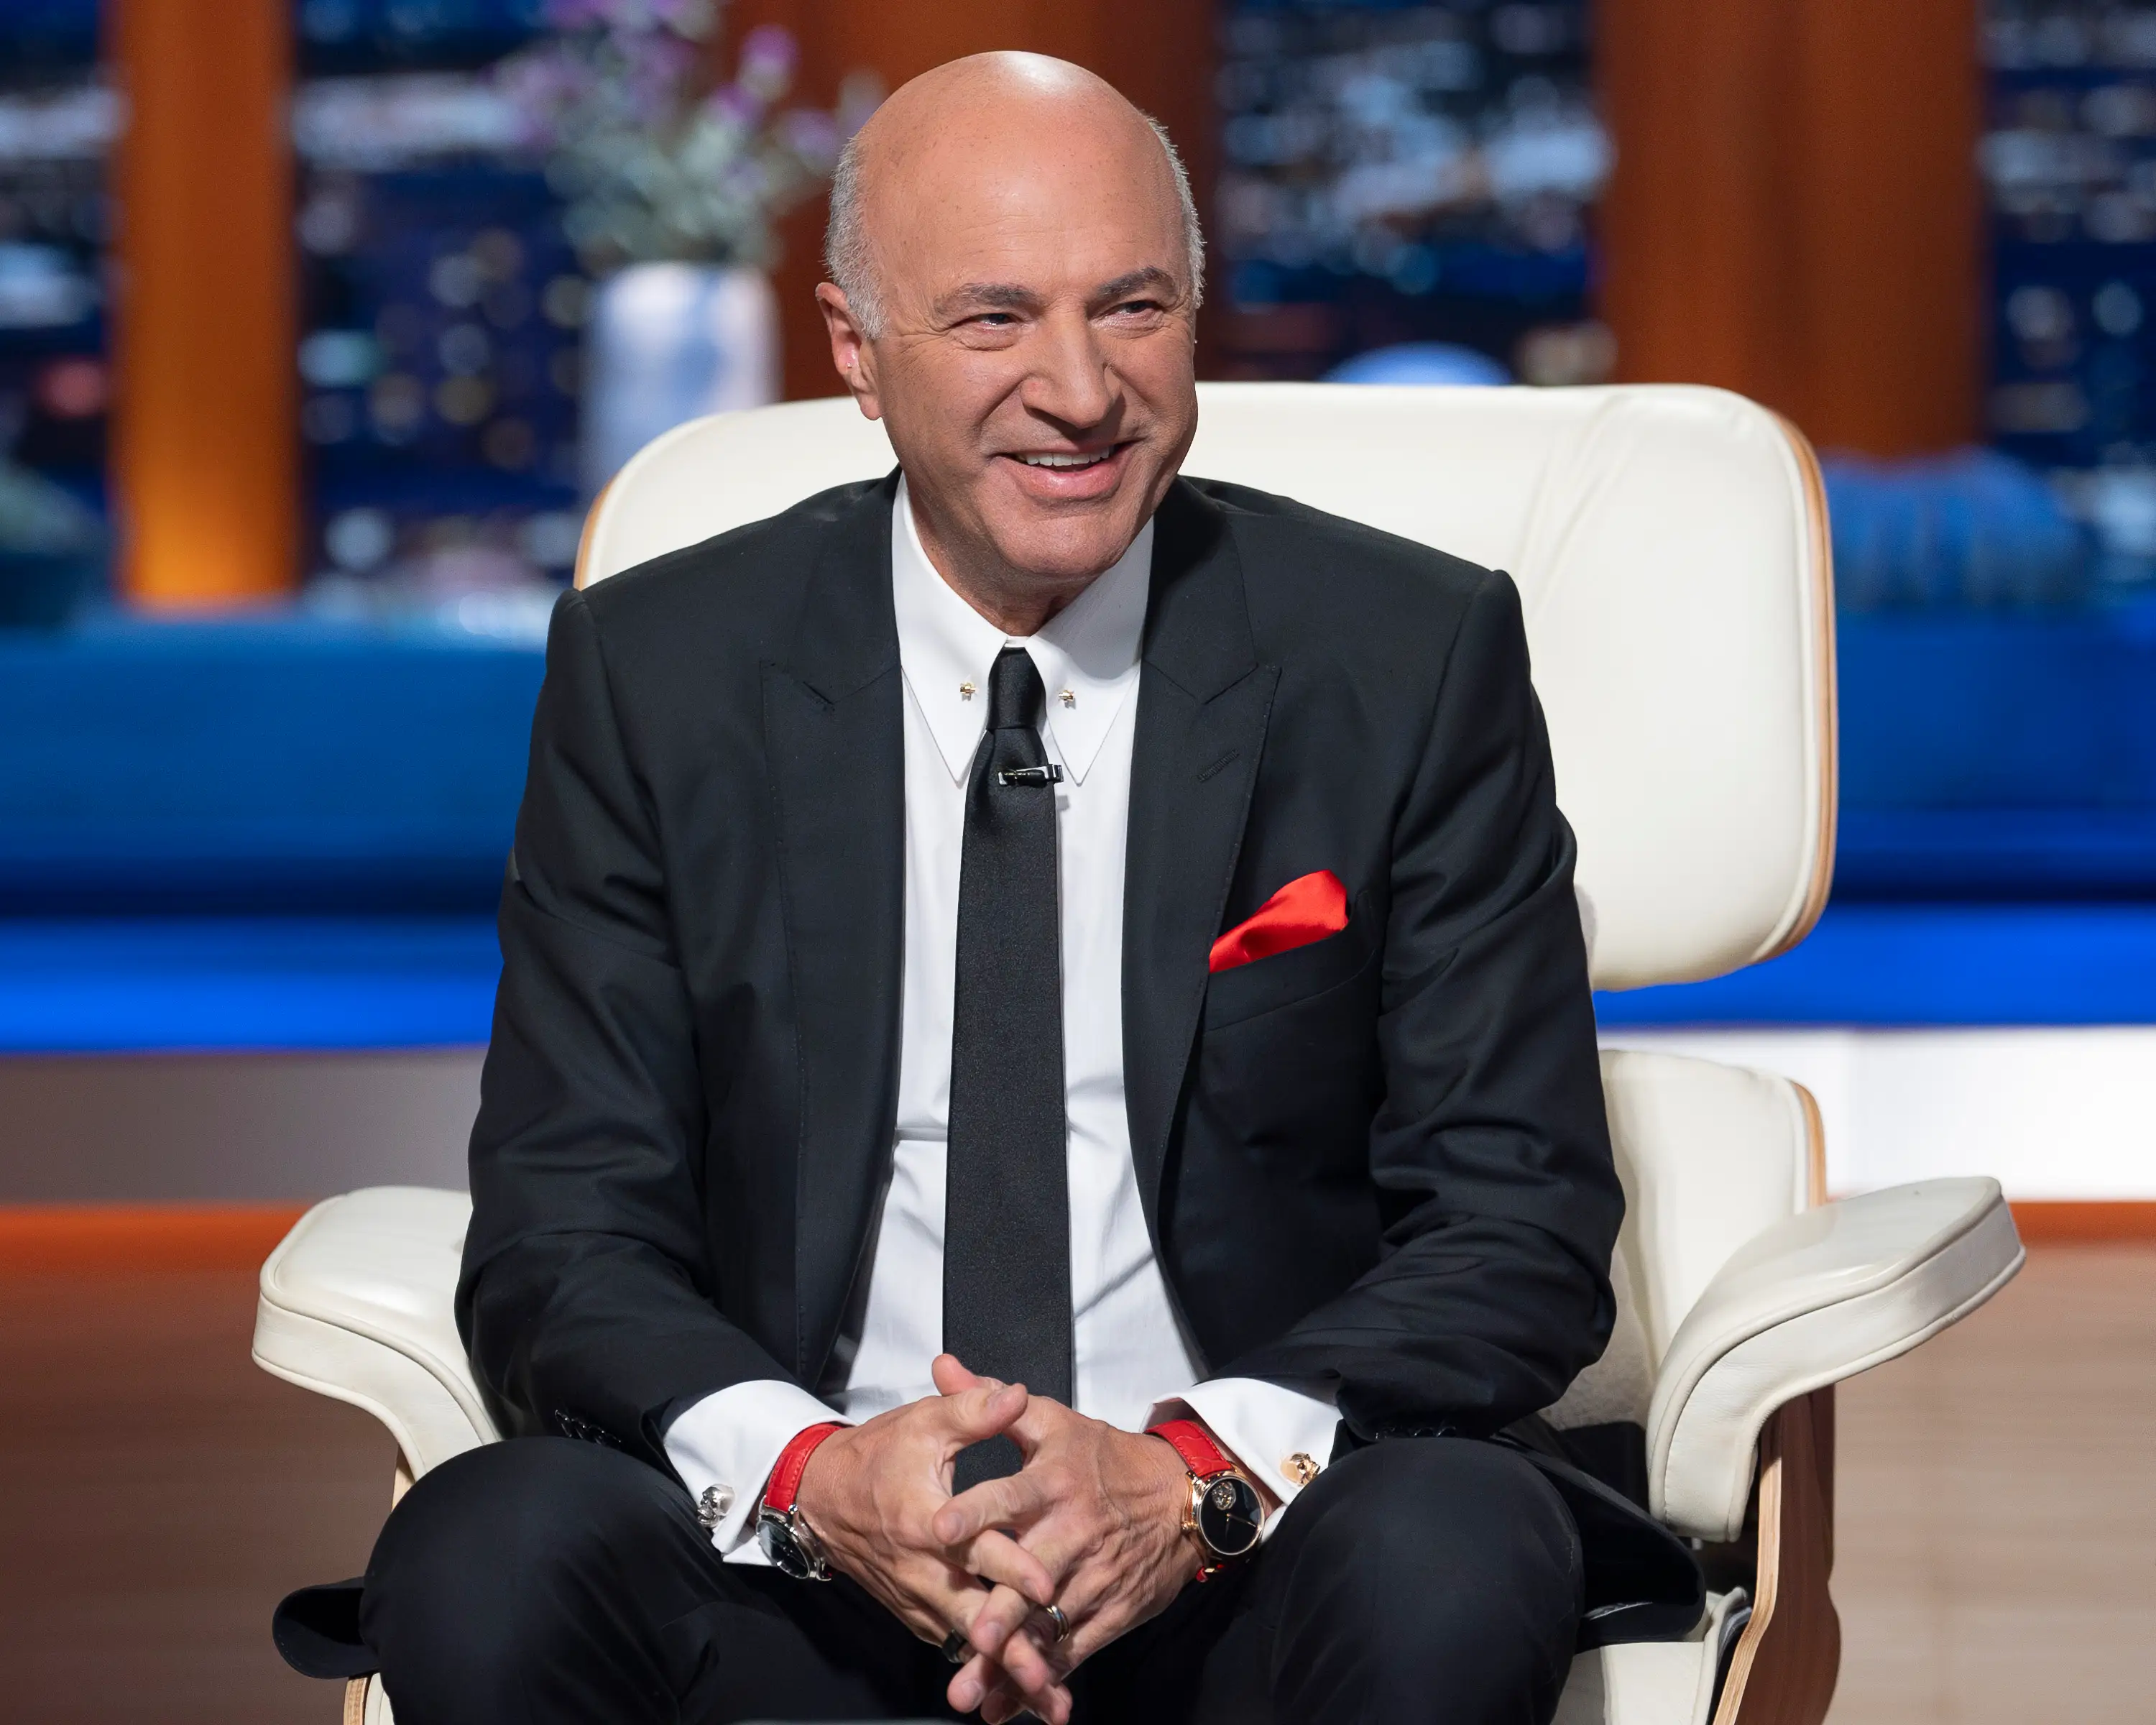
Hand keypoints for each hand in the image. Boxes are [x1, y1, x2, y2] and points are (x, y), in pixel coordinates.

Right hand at [793, 1375, 1058, 1668]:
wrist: (820, 1495)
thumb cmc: (877, 1456)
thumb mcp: (923, 1423)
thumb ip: (973, 1410)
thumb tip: (1018, 1394)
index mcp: (925, 1521)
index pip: (975, 1548)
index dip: (1011, 1566)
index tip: (1046, 1586)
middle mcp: (921, 1570)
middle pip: (974, 1617)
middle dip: (1012, 1650)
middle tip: (1050, 1677)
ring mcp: (917, 1598)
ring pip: (965, 1642)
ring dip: (1003, 1670)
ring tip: (1047, 1697)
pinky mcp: (915, 1612)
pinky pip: (952, 1644)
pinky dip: (982, 1666)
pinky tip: (1017, 1688)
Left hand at [931, 1361, 1226, 1724]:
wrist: (1182, 1497)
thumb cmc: (1104, 1458)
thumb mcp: (1053, 1421)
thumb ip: (989, 1399)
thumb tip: (942, 1366)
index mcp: (1056, 1482)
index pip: (1010, 1495)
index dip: (977, 1511)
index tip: (939, 1527)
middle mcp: (1074, 1533)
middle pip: (1032, 1576)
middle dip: (1001, 1611)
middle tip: (970, 1639)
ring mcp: (1093, 1578)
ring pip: (1049, 1624)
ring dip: (1012, 1661)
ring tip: (972, 1692)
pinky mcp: (1110, 1613)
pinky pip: (1073, 1651)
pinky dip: (1043, 1680)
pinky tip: (1009, 1708)